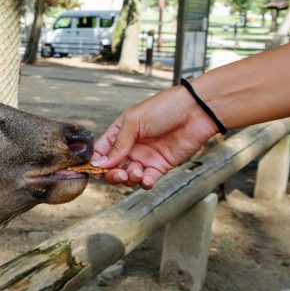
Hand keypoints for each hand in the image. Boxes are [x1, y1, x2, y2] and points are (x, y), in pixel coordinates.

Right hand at [91, 86, 218, 188]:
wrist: (195, 111)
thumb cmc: (164, 107)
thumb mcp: (134, 122)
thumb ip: (118, 144)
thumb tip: (101, 162)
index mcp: (121, 132)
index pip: (103, 151)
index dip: (97, 161)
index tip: (94, 169)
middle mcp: (132, 146)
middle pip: (114, 167)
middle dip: (112, 174)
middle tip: (118, 174)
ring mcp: (146, 156)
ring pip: (129, 176)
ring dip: (129, 178)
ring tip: (136, 173)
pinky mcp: (161, 165)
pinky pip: (148, 179)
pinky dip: (145, 182)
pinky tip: (146, 179)